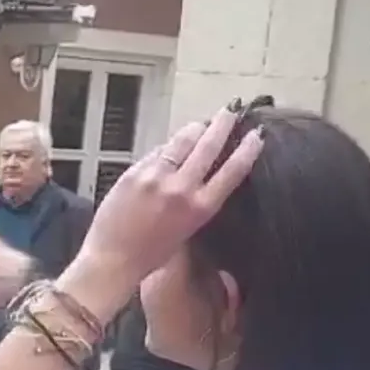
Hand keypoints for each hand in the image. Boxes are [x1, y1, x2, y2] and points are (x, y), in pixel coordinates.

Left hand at [73, 103, 262, 291]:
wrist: (113, 259)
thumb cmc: (151, 254)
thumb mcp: (185, 230)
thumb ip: (193, 200)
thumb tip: (195, 171)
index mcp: (200, 208)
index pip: (232, 171)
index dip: (247, 150)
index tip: (256, 135)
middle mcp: (182, 188)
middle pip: (209, 146)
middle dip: (222, 125)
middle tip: (230, 111)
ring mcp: (156, 177)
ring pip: (182, 141)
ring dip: (195, 129)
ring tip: (202, 123)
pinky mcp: (135, 172)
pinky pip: (156, 152)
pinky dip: (166, 147)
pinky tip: (170, 145)